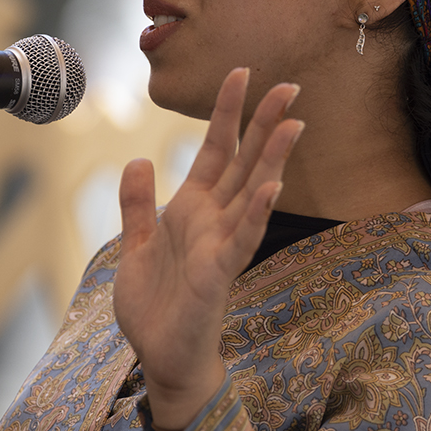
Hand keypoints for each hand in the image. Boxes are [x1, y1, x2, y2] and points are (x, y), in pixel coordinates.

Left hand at [113, 68, 302, 430]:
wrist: (162, 356)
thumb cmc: (156, 305)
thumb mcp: (137, 245)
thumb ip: (138, 204)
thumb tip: (139, 160)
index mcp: (192, 208)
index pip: (215, 150)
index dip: (227, 112)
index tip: (241, 74)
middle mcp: (213, 220)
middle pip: (243, 161)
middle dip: (264, 123)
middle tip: (289, 85)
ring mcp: (220, 245)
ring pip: (251, 192)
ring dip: (272, 158)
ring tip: (293, 123)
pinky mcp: (219, 273)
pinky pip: (241, 238)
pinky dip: (255, 212)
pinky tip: (270, 187)